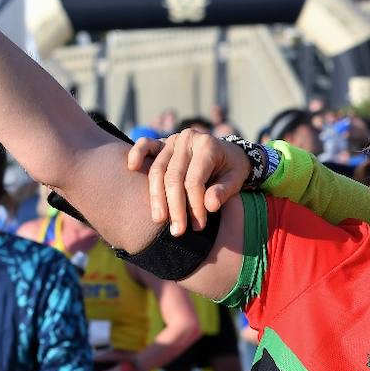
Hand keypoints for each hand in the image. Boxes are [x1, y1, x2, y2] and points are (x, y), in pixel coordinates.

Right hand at [126, 128, 250, 235]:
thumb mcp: (236, 179)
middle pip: (173, 177)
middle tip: (177, 231)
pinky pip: (146, 144)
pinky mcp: (162, 142)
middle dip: (175, 207)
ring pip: (158, 170)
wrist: (229, 153)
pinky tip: (133, 167)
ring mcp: (173, 139)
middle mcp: (188, 139)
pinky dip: (137, 153)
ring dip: (156, 197)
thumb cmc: (232, 169)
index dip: (194, 205)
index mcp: (208, 146)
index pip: (194, 180)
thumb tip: (210, 206)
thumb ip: (224, 191)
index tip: (198, 226)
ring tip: (159, 219)